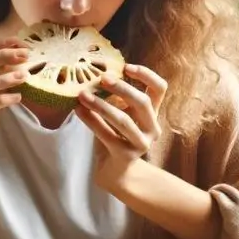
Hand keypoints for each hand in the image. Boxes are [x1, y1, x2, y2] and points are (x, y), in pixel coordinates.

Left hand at [76, 64, 167, 185]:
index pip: (159, 88)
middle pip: (143, 102)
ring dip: (101, 105)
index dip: (146, 75)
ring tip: (82, 95)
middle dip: (122, 88)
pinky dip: (91, 120)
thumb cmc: (116, 137)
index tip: (126, 67)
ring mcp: (141, 143)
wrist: (116, 172)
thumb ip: (114, 98)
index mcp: (152, 114)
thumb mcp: (120, 114)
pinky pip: (106, 134)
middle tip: (102, 78)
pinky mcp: (126, 155)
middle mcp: (152, 128)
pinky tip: (79, 111)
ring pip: (123, 120)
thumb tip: (93, 75)